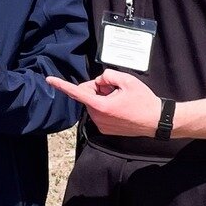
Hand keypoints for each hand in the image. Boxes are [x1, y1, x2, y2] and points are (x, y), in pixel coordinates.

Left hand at [45, 68, 161, 136]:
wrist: (156, 121)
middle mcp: (97, 117)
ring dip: (101, 98)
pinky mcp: (105, 129)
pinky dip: (105, 106)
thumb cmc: (143, 100)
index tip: (49, 79)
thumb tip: (100, 82)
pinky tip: (120, 107)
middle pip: (87, 95)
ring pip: (93, 104)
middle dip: (96, 88)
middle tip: (114, 88)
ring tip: (120, 99)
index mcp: (101, 105)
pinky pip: (99, 112)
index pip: (76, 92)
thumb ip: (108, 76)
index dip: (61, 85)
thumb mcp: (127, 80)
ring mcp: (101, 125)